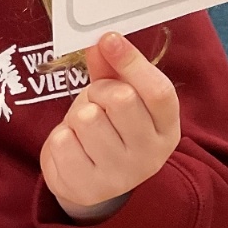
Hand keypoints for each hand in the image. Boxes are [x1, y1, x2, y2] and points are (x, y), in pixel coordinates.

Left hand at [40, 32, 179, 221]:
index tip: (109, 39)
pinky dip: (61, 137)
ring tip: (84, 128)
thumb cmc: (110, 128)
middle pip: (121, 100)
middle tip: (96, 100)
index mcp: (167, 128)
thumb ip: (113, 68)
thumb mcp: (119, 96)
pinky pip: (62, 142)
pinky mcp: (88, 188)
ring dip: (77, 116)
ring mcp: (120, 175)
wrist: (91, 180)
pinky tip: (72, 147)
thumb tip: (101, 40)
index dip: (132, 62)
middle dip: (99, 91)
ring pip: (87, 119)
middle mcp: (150, 155)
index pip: (158, 91)